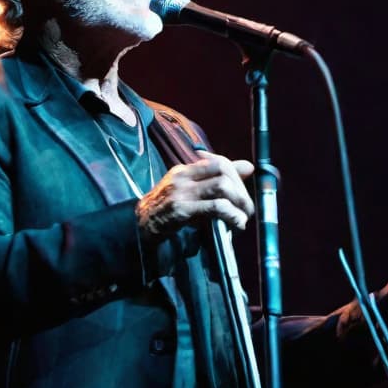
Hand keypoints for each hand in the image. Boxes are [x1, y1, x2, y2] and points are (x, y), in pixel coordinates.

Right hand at [136, 151, 253, 241]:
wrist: (138, 226)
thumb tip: (248, 167)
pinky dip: (231, 215)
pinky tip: (236, 224)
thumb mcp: (188, 190)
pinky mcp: (181, 210)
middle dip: (241, 191)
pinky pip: (214, 207)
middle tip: (247, 209)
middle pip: (223, 172)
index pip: (218, 161)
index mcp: (184, 170)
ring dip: (239, 203)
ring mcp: (181, 193)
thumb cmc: (166, 209)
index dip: (237, 175)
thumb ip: (215, 179)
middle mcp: (183, 177)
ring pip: (222, 187)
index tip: (243, 191)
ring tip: (243, 218)